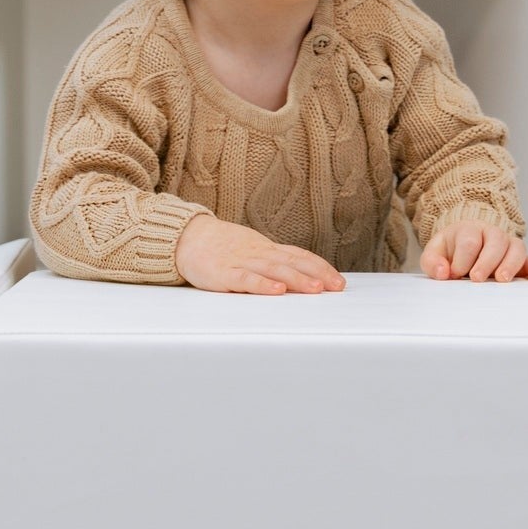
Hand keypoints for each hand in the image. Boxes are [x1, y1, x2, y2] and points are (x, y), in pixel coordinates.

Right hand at [175, 215, 344, 295]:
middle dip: (317, 274)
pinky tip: (277, 291)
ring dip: (297, 279)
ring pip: (274, 270)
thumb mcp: (253, 250)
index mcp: (267, 249)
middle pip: (293, 262)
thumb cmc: (222, 247)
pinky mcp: (225, 273)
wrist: (188, 237)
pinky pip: (246, 279)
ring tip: (315, 289)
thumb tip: (302, 274)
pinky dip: (263, 285)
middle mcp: (260, 253)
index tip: (338, 281)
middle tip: (337, 287)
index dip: (321, 267)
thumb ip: (274, 261)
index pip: (300, 256)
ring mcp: (243, 261)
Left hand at [421, 222, 527, 282]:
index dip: (463, 258)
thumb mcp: (435, 253)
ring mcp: (508, 245)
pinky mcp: (520, 259)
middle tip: (477, 278)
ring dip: (511, 263)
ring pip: (516, 247)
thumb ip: (432, 262)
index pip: (469, 240)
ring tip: (502, 279)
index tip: (456, 273)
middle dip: (487, 261)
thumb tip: (443, 272)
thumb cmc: (451, 251)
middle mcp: (491, 234)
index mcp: (469, 230)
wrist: (464, 245)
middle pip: (495, 240)